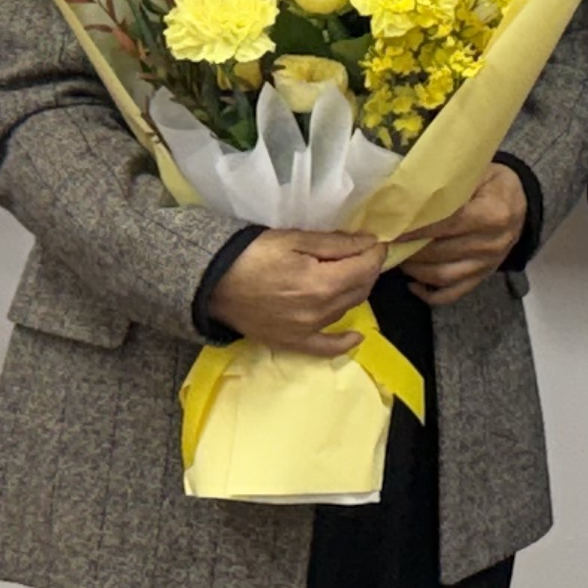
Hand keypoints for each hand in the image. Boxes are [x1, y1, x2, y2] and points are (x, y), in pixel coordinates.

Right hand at [214, 229, 384, 351]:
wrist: (212, 283)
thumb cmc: (252, 254)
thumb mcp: (295, 239)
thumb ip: (336, 243)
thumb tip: (369, 243)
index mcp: (322, 284)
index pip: (365, 268)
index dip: (375, 252)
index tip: (375, 242)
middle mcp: (319, 312)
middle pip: (360, 289)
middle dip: (366, 269)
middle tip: (361, 254)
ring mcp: (307, 331)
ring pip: (346, 310)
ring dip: (354, 291)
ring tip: (348, 275)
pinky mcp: (292, 342)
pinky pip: (325, 348)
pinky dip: (343, 343)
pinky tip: (355, 336)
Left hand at [394, 162, 528, 305]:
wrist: (522, 204)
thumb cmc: (494, 184)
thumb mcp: (478, 173)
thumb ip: (449, 182)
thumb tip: (407, 191)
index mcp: (492, 213)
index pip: (447, 224)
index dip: (417, 228)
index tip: (391, 227)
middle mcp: (492, 243)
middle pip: (441, 251)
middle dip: (409, 248)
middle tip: (386, 242)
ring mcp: (488, 264)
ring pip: (443, 275)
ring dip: (415, 269)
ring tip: (397, 257)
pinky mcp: (483, 276)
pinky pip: (453, 293)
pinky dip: (429, 294)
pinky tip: (412, 284)